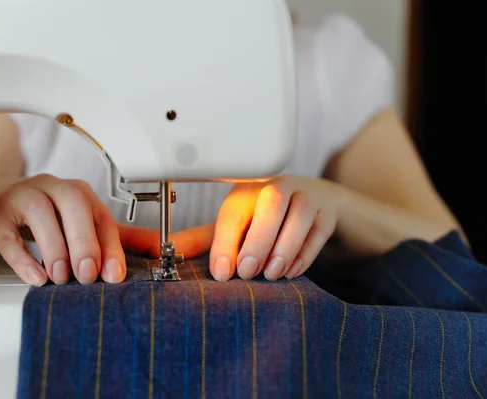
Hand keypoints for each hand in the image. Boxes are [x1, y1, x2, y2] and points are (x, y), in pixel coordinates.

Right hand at [0, 174, 130, 285]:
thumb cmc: (44, 217)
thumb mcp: (80, 224)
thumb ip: (114, 238)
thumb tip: (159, 248)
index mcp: (79, 193)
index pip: (101, 216)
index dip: (110, 246)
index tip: (114, 275)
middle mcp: (53, 188)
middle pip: (74, 204)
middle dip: (85, 241)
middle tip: (87, 276)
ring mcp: (21, 196)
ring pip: (40, 213)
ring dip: (54, 248)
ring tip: (60, 278)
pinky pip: (7, 233)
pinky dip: (21, 257)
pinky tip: (36, 277)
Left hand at [208, 176, 340, 280]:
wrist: (311, 200)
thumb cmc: (262, 217)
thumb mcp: (232, 224)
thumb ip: (201, 240)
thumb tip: (160, 250)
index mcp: (246, 188)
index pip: (234, 211)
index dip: (226, 242)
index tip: (222, 272)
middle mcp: (277, 186)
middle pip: (272, 203)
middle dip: (258, 239)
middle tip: (247, 272)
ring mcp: (306, 197)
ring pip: (300, 215)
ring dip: (285, 247)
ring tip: (270, 274)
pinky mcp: (326, 214)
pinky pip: (318, 232)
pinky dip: (305, 255)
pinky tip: (289, 271)